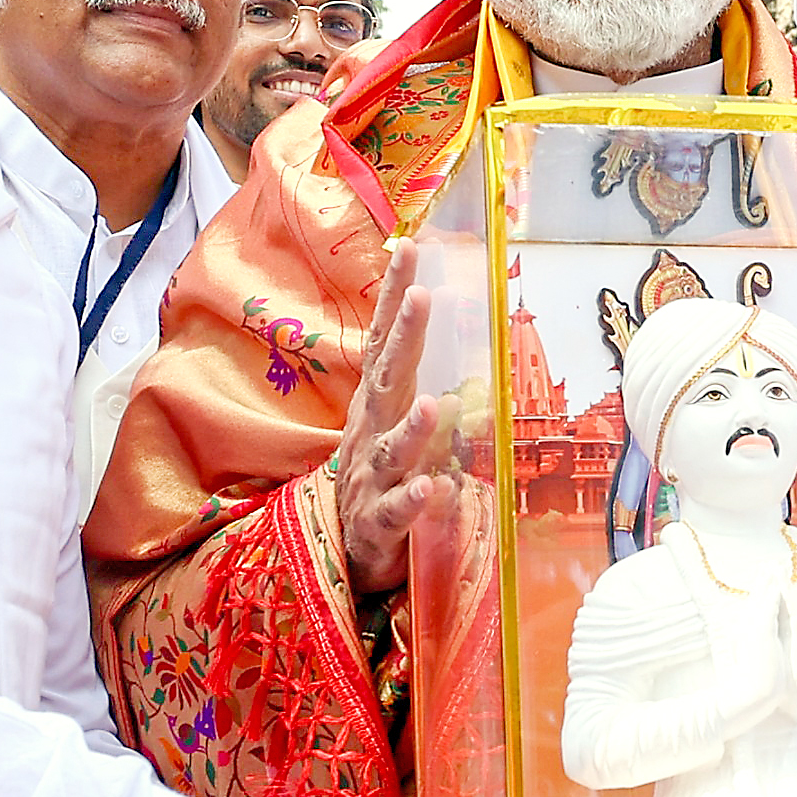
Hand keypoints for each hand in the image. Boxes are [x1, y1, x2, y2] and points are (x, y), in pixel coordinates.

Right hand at [336, 246, 456, 598]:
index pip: (385, 341)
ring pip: (392, 448)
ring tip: (432, 404)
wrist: (346, 549)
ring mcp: (373, 477)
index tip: (410, 248)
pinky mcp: (381, 522)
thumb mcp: (392, 422)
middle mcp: (371, 431)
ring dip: (412, 428)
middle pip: (388, 379)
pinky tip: (432, 489)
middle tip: (421, 296)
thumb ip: (414, 382)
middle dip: (404, 337)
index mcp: (376, 404)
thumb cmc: (377, 477)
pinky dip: (414, 500)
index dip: (395, 296)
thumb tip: (450, 331)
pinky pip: (399, 510)